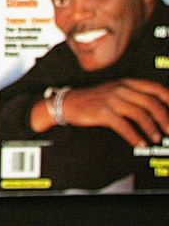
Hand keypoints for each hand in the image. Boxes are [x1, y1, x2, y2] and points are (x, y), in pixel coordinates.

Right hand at [45, 78, 168, 146]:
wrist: (67, 102)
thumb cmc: (93, 99)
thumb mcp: (115, 91)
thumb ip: (136, 96)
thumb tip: (158, 110)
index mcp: (127, 82)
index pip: (155, 88)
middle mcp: (121, 89)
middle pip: (151, 102)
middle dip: (164, 118)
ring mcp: (111, 99)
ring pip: (140, 114)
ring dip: (151, 128)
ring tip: (157, 138)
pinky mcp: (103, 112)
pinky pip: (124, 125)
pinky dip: (134, 136)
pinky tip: (139, 143)